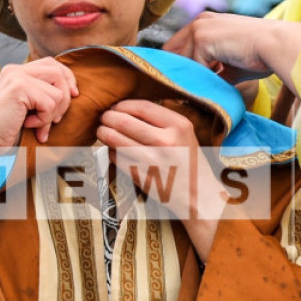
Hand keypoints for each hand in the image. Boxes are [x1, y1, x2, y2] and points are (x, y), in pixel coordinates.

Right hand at [0, 58, 76, 150]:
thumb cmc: (4, 131)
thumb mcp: (26, 108)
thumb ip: (41, 94)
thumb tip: (72, 92)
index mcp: (16, 71)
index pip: (52, 64)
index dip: (67, 80)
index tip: (72, 97)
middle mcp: (15, 69)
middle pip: (58, 71)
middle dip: (64, 98)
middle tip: (54, 119)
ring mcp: (16, 77)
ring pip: (57, 90)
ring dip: (52, 113)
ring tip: (37, 126)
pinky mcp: (18, 88)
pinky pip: (50, 102)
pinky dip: (44, 119)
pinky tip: (28, 125)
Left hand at [97, 99, 227, 260]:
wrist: (198, 195)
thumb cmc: (189, 162)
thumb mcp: (184, 133)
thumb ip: (161, 120)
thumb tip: (128, 109)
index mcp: (178, 126)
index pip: (142, 107)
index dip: (123, 105)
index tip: (116, 107)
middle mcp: (166, 141)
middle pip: (125, 121)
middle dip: (108, 117)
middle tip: (104, 118)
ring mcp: (153, 160)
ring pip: (117, 140)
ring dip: (104, 133)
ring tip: (102, 131)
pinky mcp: (142, 177)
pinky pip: (118, 159)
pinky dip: (111, 152)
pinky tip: (112, 150)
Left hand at [164, 12, 300, 88]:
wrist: (276, 45)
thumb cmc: (260, 55)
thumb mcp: (229, 64)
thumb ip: (212, 71)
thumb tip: (199, 90)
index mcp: (206, 23)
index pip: (179, 46)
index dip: (180, 66)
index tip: (185, 85)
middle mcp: (199, 22)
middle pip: (172, 52)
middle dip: (177, 72)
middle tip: (182, 92)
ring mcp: (199, 29)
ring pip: (179, 61)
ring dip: (186, 78)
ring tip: (192, 94)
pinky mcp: (201, 40)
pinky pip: (191, 68)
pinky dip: (198, 81)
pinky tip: (206, 90)